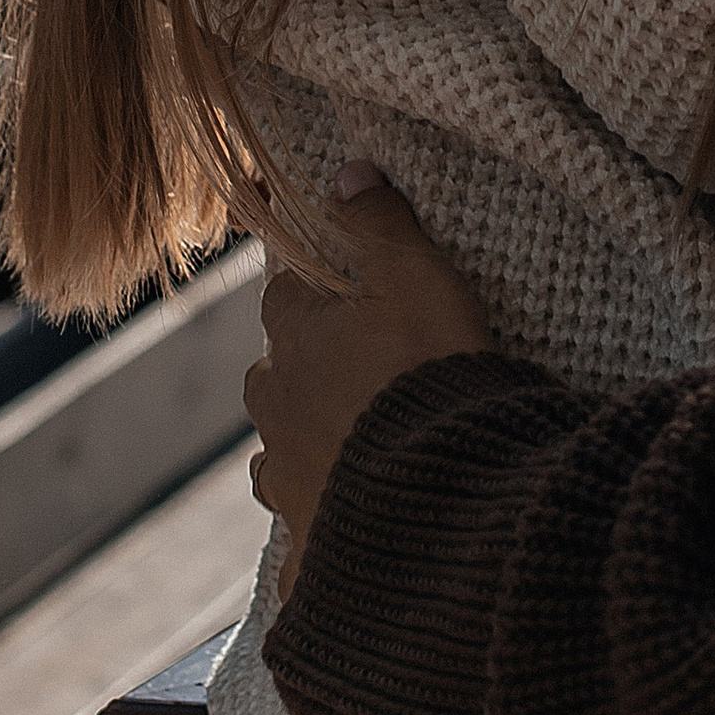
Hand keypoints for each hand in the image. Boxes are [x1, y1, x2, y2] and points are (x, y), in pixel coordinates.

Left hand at [245, 164, 493, 563]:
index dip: (310, 292)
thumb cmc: (428, 371)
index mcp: (293, 339)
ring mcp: (289, 479)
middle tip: (357, 374)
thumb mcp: (417, 275)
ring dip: (306, 446)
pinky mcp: (312, 543)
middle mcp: (276, 408)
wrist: (441, 495)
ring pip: (278, 455)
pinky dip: (322, 533)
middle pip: (273, 378)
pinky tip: (348, 538)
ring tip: (354, 449)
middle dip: (302, 374)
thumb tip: (347, 170)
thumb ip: (381, 221)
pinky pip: (305, 541)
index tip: (336, 292)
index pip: (283, 298)